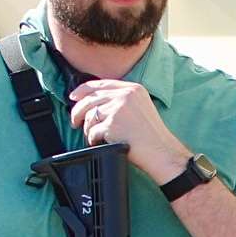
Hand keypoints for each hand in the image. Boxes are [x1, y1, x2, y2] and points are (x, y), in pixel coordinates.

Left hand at [67, 79, 190, 186]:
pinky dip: (93, 139)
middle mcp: (125, 95)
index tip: (73, 97)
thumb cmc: (151, 136)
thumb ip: (122, 100)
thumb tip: (93, 102)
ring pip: (90, 116)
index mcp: (133, 89)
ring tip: (93, 137)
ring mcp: (118, 109)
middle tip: (75, 122)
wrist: (162, 152)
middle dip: (78, 111)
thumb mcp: (141, 107)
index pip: (100, 84)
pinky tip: (99, 143)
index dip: (83, 90)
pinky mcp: (113, 124)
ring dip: (88, 128)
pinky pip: (93, 131)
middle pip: (90, 99)